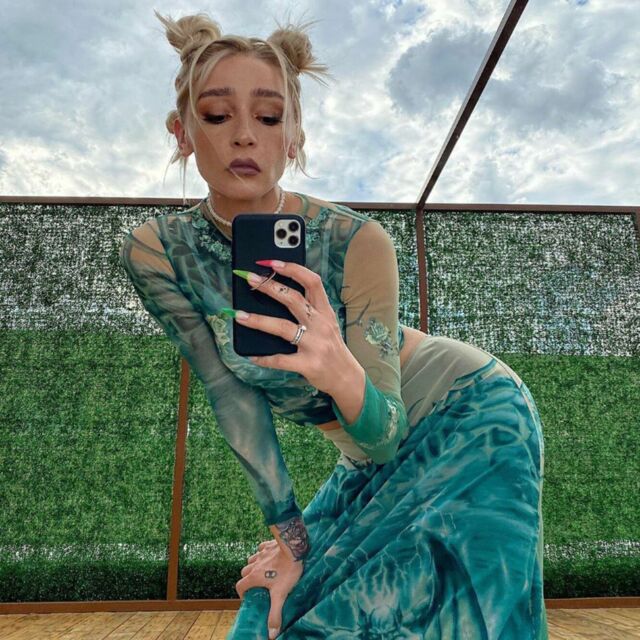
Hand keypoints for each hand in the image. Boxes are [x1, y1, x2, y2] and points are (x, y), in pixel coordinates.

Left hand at [232, 260, 359, 395]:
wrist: (346, 377)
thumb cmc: (332, 348)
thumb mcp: (327, 324)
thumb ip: (309, 310)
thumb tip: (277, 293)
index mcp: (325, 312)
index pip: (312, 282)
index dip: (292, 269)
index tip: (272, 263)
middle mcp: (321, 325)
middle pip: (293, 299)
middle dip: (269, 287)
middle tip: (250, 279)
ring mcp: (315, 345)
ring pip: (283, 327)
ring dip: (258, 320)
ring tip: (239, 315)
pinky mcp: (308, 364)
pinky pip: (281, 359)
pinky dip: (264, 358)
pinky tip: (251, 355)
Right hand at [236, 539, 303, 638]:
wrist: (293, 548)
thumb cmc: (286, 571)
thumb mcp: (280, 595)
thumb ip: (275, 613)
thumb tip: (271, 634)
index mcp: (254, 576)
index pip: (240, 585)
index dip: (241, 592)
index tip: (248, 597)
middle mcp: (254, 564)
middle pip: (244, 572)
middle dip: (248, 578)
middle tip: (257, 585)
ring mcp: (261, 553)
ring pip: (251, 560)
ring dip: (254, 565)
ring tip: (263, 571)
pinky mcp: (268, 545)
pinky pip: (261, 549)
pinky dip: (262, 553)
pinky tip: (269, 556)